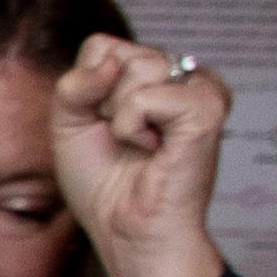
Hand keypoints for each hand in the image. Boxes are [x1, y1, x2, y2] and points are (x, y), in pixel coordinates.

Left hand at [50, 35, 230, 276]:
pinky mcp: (207, 109)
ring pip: (138, 65)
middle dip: (102, 101)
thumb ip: (75, 85)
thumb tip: (110, 63)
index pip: (103, 45)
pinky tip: (153, 150)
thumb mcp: (68, 125)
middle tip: (123, 138)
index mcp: (152, 77)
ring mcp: (199, 90)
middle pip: (120, 52)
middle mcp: (180, 78)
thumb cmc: (103, 184)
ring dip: (119, 115)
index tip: (100, 124)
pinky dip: (133, 127)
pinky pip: (148, 95)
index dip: (87, 86)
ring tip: (141, 143)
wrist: (126, 230)